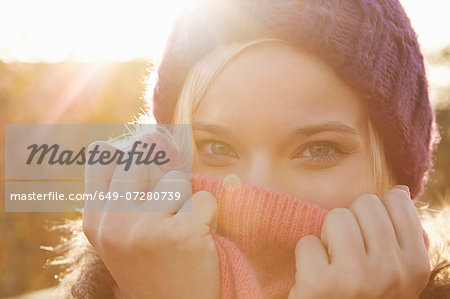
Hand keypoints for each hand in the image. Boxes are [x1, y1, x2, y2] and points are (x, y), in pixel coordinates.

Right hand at [82, 141, 219, 298]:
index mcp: (95, 220)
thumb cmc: (153, 265)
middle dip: (161, 179)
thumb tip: (149, 134)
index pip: (101, 155)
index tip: (144, 171)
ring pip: (177, 178)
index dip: (129, 155)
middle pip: (141, 157)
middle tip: (165, 213)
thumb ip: (125, 189)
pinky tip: (198, 241)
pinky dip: (209, 216)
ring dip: (187, 202)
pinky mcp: (181, 234)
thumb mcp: (123, 232)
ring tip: (181, 231)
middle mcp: (114, 223)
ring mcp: (146, 229)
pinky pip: (206, 198)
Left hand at [289, 186, 429, 298]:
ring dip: (328, 238)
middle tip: (349, 255)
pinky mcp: (320, 284)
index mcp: (415, 264)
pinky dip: (307, 257)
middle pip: (364, 203)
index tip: (370, 240)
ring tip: (333, 264)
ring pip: (336, 216)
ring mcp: (356, 278)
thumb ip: (400, 232)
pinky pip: (307, 241)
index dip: (375, 214)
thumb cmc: (366, 293)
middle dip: (351, 223)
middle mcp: (391, 271)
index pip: (396, 200)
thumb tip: (400, 190)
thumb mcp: (396, 270)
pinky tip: (316, 278)